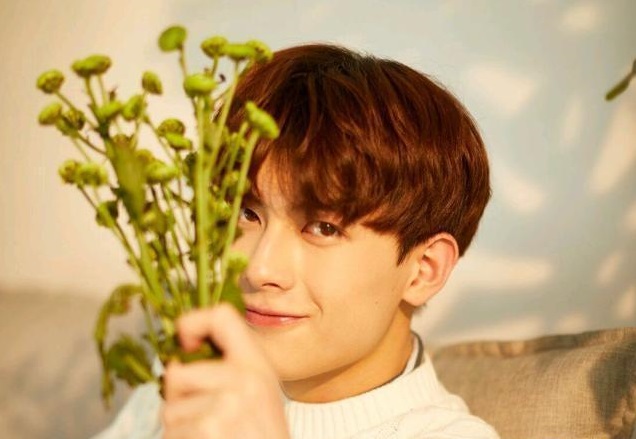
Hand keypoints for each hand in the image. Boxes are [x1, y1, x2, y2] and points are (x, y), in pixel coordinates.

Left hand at [162, 303, 289, 438]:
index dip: (192, 322)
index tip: (184, 343)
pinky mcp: (210, 428)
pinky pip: (171, 433)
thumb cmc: (261, 435)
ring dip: (180, 429)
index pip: (222, 317)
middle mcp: (245, 377)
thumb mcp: (259, 392)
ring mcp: (227, 403)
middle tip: (202, 417)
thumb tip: (179, 354)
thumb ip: (231, 369)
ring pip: (169, 410)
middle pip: (177, 373)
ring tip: (211, 438)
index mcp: (257, 363)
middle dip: (176, 399)